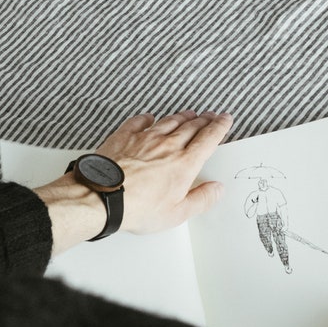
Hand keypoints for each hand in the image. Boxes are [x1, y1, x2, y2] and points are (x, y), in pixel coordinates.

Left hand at [35, 109, 232, 253]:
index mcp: (184, 164)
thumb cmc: (138, 208)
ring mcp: (145, 138)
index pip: (208, 139)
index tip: (225, 119)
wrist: (102, 197)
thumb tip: (218, 189)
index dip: (220, 127)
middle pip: (191, 126)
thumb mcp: (176, 213)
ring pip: (169, 122)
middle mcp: (168, 145)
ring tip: (189, 113)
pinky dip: (148, 118)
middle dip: (204, 119)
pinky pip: (139, 122)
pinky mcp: (124, 137)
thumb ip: (201, 199)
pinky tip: (150, 117)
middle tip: (211, 114)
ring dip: (182, 116)